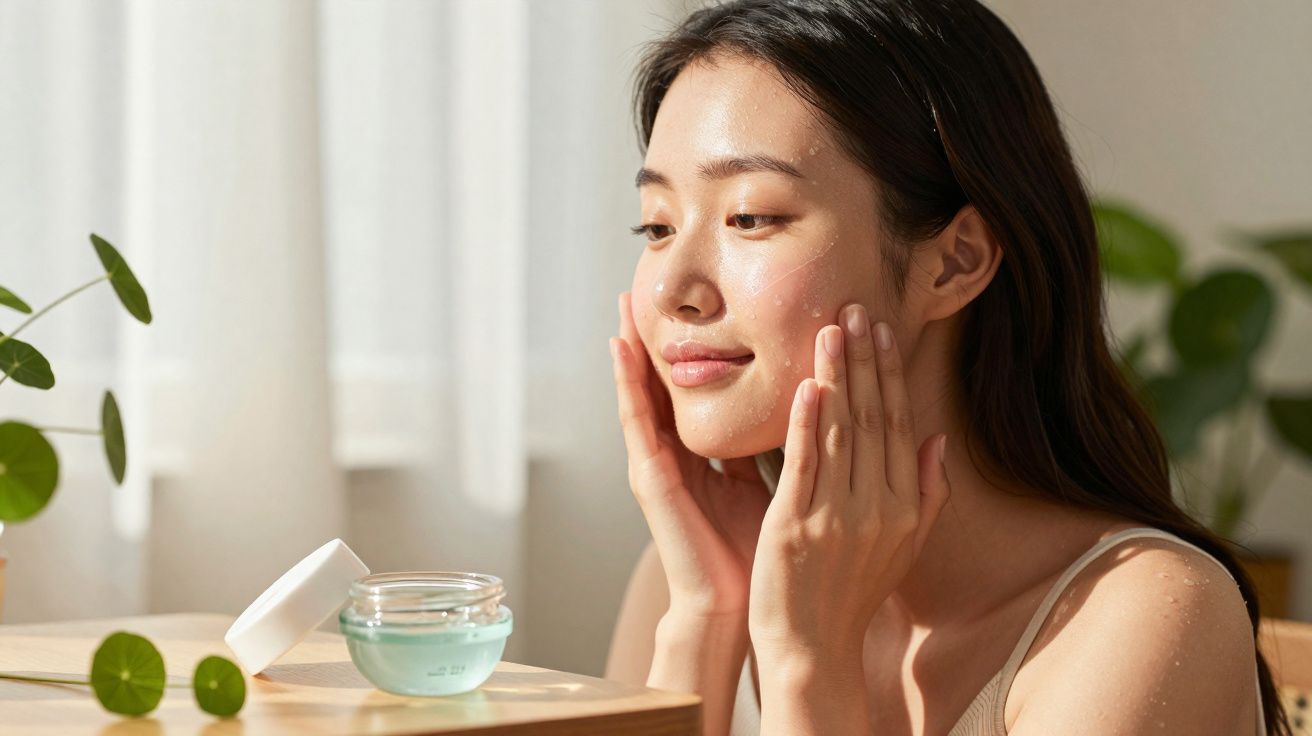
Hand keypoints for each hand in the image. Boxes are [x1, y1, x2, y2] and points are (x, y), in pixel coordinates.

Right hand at [610, 290, 772, 618]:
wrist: (738, 603)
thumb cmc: (756, 549)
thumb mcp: (771, 481)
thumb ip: (775, 445)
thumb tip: (805, 403)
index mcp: (706, 455)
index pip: (696, 389)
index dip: (693, 349)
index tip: (695, 305)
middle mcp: (677, 453)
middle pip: (663, 382)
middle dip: (656, 337)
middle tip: (648, 283)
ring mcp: (658, 463)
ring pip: (642, 392)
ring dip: (632, 347)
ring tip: (626, 302)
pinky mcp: (651, 477)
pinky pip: (636, 420)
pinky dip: (627, 382)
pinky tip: (621, 348)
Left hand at [747, 302, 950, 660]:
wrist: (813, 647)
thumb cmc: (852, 593)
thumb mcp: (904, 546)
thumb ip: (927, 493)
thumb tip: (938, 439)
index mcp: (904, 507)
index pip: (898, 424)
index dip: (890, 374)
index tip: (882, 330)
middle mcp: (878, 507)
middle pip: (872, 418)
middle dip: (864, 360)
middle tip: (855, 307)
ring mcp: (837, 516)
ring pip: (840, 431)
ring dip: (836, 376)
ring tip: (830, 328)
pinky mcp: (795, 526)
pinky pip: (805, 465)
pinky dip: (807, 424)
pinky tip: (807, 387)